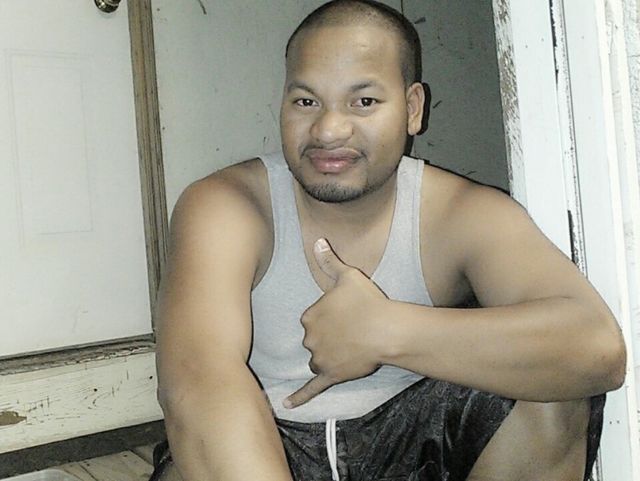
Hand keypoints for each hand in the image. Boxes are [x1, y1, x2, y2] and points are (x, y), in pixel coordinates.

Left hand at [284, 238, 389, 408]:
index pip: (312, 318)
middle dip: (329, 337)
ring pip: (316, 360)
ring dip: (327, 357)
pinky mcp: (330, 375)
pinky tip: (287, 405)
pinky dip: (299, 397)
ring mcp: (319, 358)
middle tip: (352, 331)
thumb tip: (317, 240)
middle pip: (314, 340)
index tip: (345, 315)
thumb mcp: (347, 276)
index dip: (329, 317)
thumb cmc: (367, 302)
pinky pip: (311, 388)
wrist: (386, 330)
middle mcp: (309, 338)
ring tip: (349, 350)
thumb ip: (328, 261)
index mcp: (309, 315)